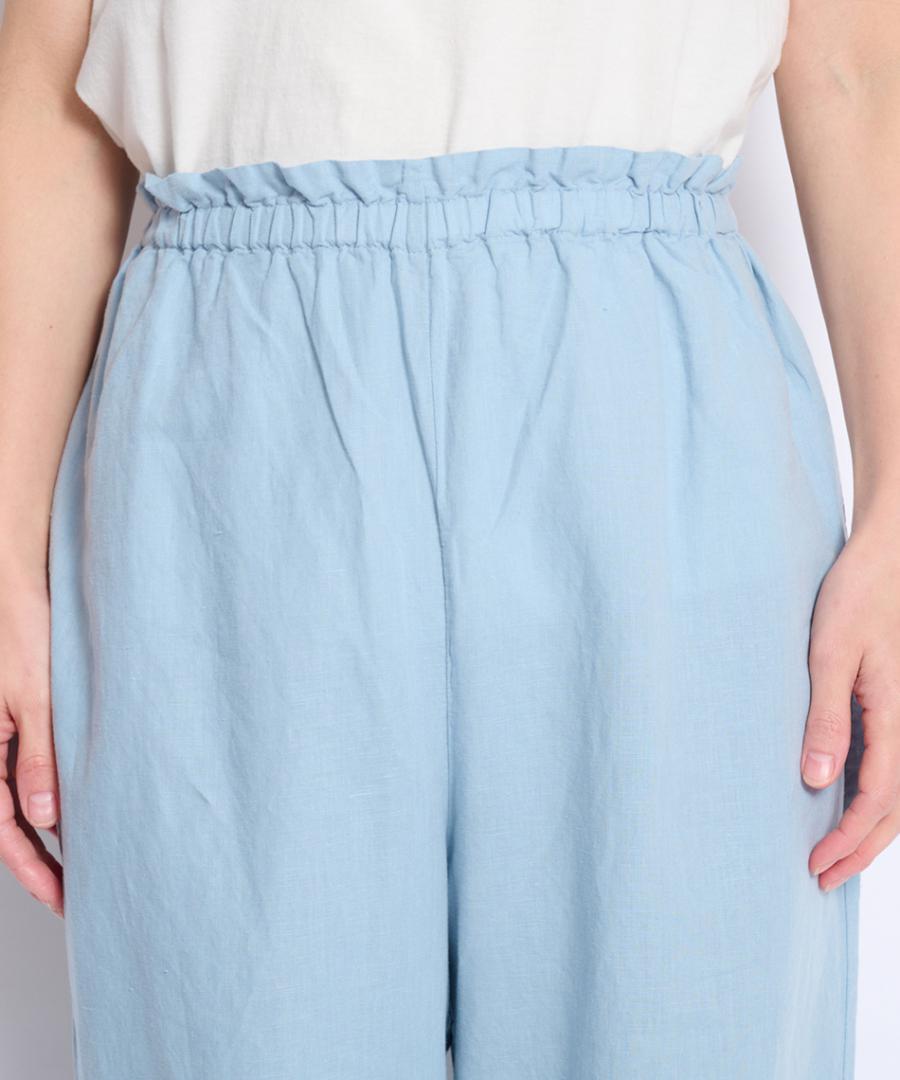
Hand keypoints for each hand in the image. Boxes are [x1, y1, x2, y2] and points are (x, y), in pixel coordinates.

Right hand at [0, 572, 62, 915]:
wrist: (18, 586)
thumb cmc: (22, 632)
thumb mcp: (34, 697)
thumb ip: (37, 756)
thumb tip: (46, 818)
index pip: (4, 827)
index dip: (32, 867)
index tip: (61, 898)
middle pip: (11, 822)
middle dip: (40, 862)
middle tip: (74, 895)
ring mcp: (2, 737)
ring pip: (20, 801)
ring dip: (46, 835)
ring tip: (78, 865)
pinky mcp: (19, 722)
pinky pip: (28, 773)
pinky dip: (49, 800)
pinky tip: (73, 815)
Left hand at [802, 526, 899, 890]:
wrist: (885, 558)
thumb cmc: (857, 597)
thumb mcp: (830, 654)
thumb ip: (826, 717)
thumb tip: (815, 779)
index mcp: (896, 718)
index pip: (877, 800)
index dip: (848, 839)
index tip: (815, 864)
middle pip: (894, 809)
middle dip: (860, 849)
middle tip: (823, 879)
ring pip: (898, 792)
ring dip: (870, 830)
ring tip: (836, 857)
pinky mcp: (892, 705)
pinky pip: (891, 765)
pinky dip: (874, 798)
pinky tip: (846, 803)